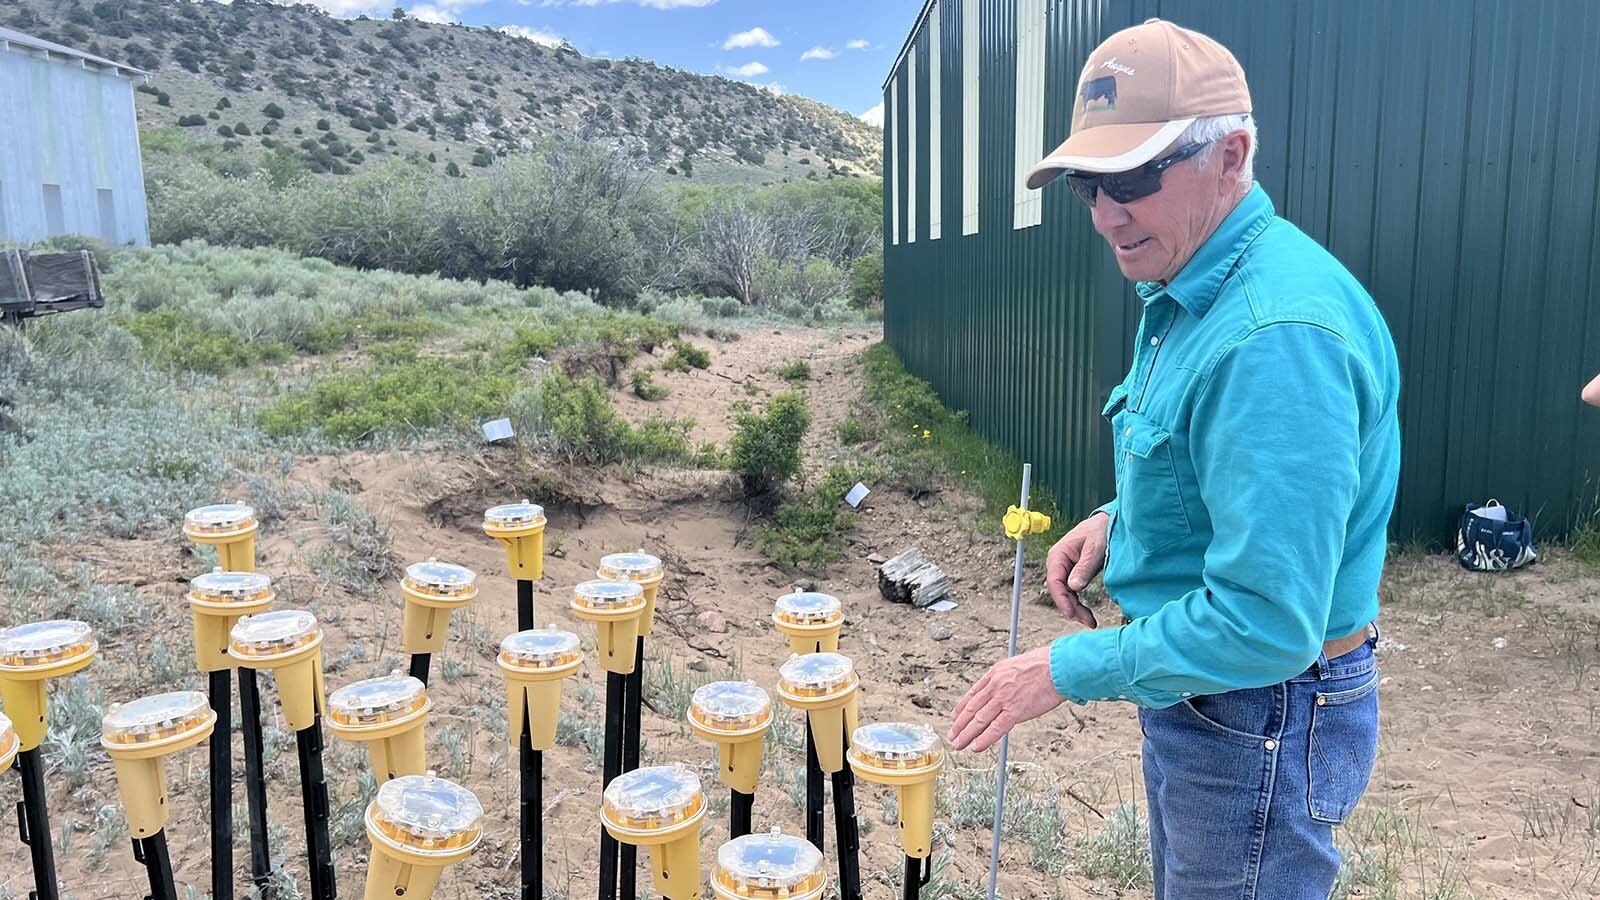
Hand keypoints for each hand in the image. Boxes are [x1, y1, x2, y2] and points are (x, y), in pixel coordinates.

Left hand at [947, 646, 1063, 751]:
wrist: (1059, 666)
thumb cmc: (1044, 665)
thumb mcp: (1016, 666)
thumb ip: (1005, 680)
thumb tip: (1001, 694)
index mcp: (995, 673)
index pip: (973, 694)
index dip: (961, 708)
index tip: (955, 717)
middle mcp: (996, 686)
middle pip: (972, 708)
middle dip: (959, 724)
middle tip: (952, 735)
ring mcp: (1004, 698)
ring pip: (979, 720)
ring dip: (966, 734)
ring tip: (958, 744)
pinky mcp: (1016, 711)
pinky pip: (996, 728)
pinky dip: (984, 739)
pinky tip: (975, 747)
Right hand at [1045, 512, 1107, 627]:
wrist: (1109, 522)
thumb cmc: (1101, 531)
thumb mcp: (1095, 549)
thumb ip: (1084, 567)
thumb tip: (1073, 587)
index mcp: (1058, 555)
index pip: (1054, 582)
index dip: (1062, 600)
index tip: (1073, 614)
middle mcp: (1058, 562)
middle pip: (1059, 591)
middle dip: (1072, 608)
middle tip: (1089, 622)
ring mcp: (1065, 568)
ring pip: (1066, 594)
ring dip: (1076, 608)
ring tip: (1090, 622)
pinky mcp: (1073, 573)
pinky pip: (1072, 591)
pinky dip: (1079, 603)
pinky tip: (1087, 613)